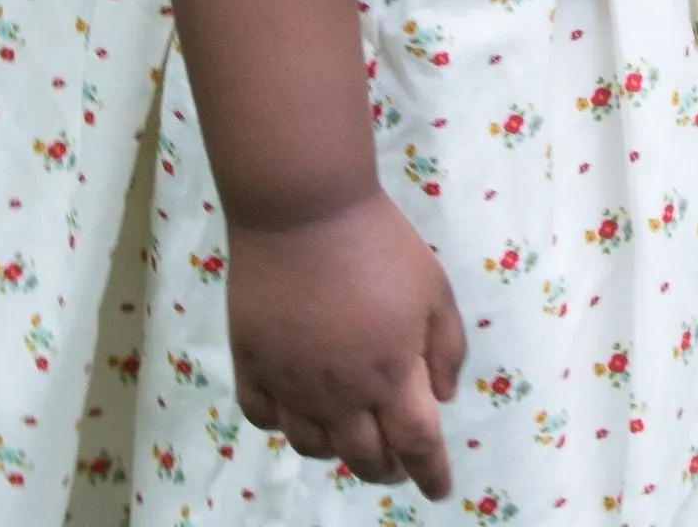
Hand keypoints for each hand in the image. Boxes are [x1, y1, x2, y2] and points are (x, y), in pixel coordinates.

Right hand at [226, 191, 466, 498]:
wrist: (305, 209)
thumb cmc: (378, 242)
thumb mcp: (434, 287)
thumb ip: (446, 347)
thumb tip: (442, 396)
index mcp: (391, 375)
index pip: (417, 446)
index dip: (431, 474)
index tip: (439, 489)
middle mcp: (341, 393)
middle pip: (364, 458)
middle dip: (387, 468)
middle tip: (395, 460)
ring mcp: (291, 382)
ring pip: (312, 446)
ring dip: (336, 449)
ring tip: (347, 432)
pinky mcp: (252, 361)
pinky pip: (262, 415)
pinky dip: (281, 422)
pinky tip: (294, 406)